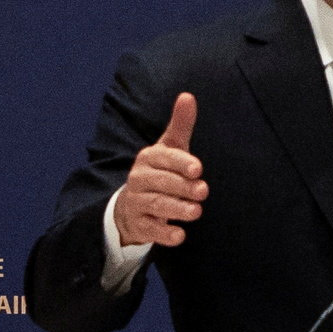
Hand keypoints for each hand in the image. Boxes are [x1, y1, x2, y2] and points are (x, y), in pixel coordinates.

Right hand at [110, 93, 207, 255]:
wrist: (130, 205)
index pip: (164, 158)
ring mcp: (137, 202)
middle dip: (182, 187)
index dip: (181, 163)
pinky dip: (164, 234)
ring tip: (196, 212)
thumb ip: (180, 125)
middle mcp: (139, 179)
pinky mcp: (139, 225)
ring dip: (176, 209)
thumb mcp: (169, 148)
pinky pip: (150, 230)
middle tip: (203, 191)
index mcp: (148, 158)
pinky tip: (179, 235)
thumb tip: (188, 96)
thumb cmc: (159, 172)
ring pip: (156, 205)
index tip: (198, 169)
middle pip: (162, 183)